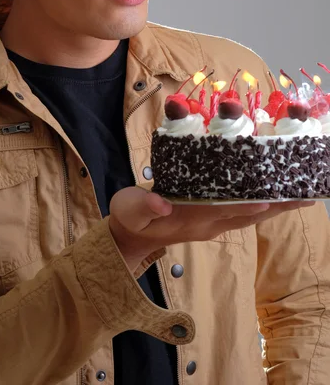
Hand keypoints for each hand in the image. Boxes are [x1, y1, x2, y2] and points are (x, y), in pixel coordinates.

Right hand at [109, 186, 314, 270]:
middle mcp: (207, 224)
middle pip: (245, 216)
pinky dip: (262, 206)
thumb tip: (162, 202)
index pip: (220, 211)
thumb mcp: (128, 209)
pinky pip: (242, 214)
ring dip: (275, 208)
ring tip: (302, 197)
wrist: (132, 237)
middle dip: (274, 207)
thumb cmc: (130, 218)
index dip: (242, 207)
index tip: (267, 200)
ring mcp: (212, 224)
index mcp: (188, 219)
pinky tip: (276, 197)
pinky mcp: (212, 220)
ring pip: (248, 217)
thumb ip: (144, 205)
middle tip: (304, 196)